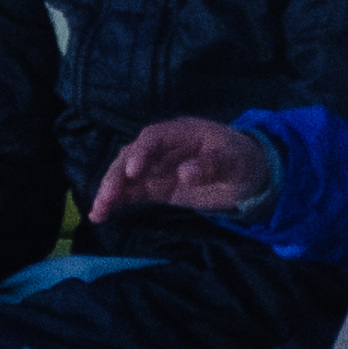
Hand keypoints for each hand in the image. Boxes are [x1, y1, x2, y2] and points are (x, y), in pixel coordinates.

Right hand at [92, 118, 272, 225]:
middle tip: (107, 196)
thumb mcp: (234, 162)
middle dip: (117, 176)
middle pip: (131, 156)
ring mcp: (157, 167)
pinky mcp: (156, 187)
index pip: (153, 139)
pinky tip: (100, 215)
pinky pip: (132, 192)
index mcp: (181, 133)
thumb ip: (211, 165)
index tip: (133, 172)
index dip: (141, 153)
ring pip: (126, 175)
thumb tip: (185, 173)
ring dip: (110, 191)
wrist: (249, 177)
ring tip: (98, 211)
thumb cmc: (242, 161)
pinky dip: (116, 202)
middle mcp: (162, 148)